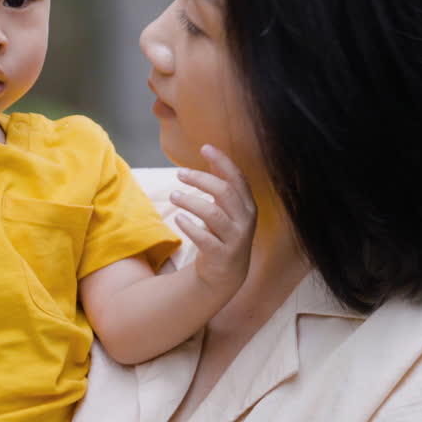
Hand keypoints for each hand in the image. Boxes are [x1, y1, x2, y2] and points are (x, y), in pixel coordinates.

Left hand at [170, 145, 255, 298]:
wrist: (226, 273)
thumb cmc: (224, 233)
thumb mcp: (226, 207)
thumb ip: (220, 181)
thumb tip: (210, 151)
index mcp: (247, 205)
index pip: (237, 177)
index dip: (222, 161)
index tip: (205, 148)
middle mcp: (245, 220)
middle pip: (224, 192)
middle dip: (201, 179)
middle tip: (179, 173)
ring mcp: (235, 238)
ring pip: (213, 214)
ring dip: (191, 201)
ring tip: (173, 195)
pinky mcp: (222, 255)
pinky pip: (205, 238)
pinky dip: (190, 227)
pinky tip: (178, 218)